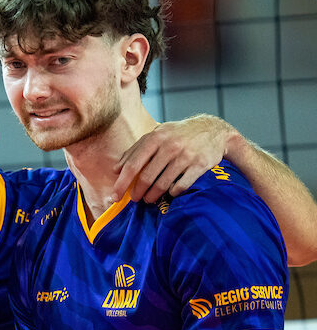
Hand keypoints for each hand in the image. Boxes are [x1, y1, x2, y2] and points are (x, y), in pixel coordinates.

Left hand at [114, 115, 233, 201]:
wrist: (214, 130)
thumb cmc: (178, 134)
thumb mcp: (157, 134)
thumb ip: (136, 150)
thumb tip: (116, 169)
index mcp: (156, 137)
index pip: (133, 165)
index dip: (122, 183)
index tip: (115, 196)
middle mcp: (170, 146)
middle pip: (146, 177)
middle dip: (137, 192)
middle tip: (135, 199)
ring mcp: (186, 155)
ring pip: (162, 184)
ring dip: (152, 195)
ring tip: (149, 199)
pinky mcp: (200, 165)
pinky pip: (181, 186)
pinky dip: (172, 193)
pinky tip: (169, 193)